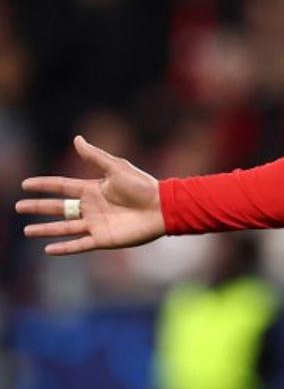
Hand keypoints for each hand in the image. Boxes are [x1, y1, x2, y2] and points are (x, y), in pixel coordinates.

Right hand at [16, 135, 165, 254]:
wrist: (162, 207)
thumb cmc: (143, 185)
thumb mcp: (117, 168)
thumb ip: (95, 157)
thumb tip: (77, 139)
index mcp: (93, 189)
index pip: (62, 186)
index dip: (44, 185)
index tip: (25, 184)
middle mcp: (91, 207)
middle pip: (58, 208)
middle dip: (38, 207)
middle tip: (18, 207)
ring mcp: (95, 224)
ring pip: (64, 228)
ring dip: (45, 229)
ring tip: (27, 230)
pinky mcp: (103, 239)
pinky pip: (78, 245)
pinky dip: (63, 248)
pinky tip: (48, 249)